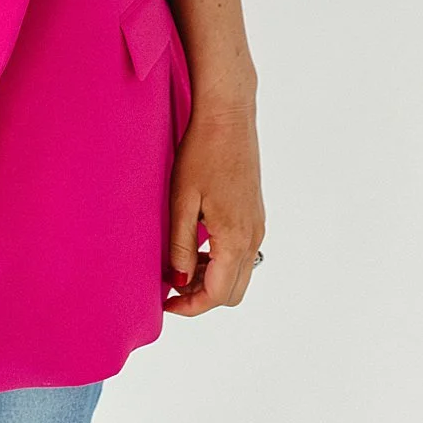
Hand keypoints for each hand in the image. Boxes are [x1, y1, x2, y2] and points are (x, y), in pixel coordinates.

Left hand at [165, 100, 265, 314]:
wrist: (228, 116)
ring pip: (239, 273)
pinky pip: (242, 253)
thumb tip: (179, 280)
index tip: (165, 303)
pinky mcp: (255, 214)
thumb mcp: (182, 199)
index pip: (217, 294)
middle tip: (170, 282)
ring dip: (211, 278)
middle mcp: (252, 237)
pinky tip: (197, 242)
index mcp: (235, 238)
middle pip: (232, 292)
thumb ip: (182, 244)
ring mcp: (257, 226)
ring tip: (179, 260)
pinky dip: (220, 260)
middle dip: (202, 296)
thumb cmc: (201, 152)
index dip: (190, 306)